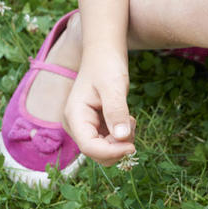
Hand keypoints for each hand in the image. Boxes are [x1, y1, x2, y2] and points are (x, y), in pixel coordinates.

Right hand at [63, 46, 135, 165]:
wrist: (104, 54)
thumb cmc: (107, 66)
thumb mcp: (114, 87)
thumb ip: (116, 111)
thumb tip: (121, 137)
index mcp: (75, 116)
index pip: (89, 147)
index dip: (112, 152)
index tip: (132, 146)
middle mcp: (76, 125)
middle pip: (98, 153)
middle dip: (118, 146)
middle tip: (130, 123)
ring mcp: (85, 127)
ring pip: (106, 149)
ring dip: (122, 140)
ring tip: (128, 118)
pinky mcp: (95, 127)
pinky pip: (111, 142)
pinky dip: (122, 135)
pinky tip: (125, 118)